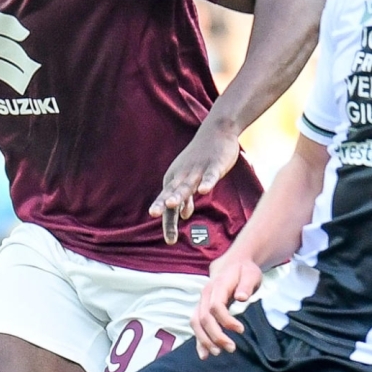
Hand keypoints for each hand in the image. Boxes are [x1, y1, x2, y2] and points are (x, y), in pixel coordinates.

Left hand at [152, 124, 240, 244]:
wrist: (217, 131)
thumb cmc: (202, 158)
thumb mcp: (191, 180)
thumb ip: (187, 198)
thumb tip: (183, 215)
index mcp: (175, 181)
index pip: (169, 205)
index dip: (169, 223)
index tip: (170, 240)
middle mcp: (183, 176)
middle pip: (172, 193)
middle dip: (163, 204)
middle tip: (154, 215)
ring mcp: (198, 170)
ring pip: (188, 184)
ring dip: (180, 194)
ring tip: (172, 204)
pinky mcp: (214, 164)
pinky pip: (210, 175)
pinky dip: (207, 182)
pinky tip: (204, 192)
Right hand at [191, 254, 260, 356]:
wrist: (232, 265)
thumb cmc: (244, 271)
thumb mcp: (251, 273)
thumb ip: (246, 285)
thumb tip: (241, 297)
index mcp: (217, 285)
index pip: (216, 306)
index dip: (226, 320)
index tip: (241, 330)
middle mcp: (205, 295)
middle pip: (204, 318)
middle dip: (216, 335)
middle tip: (231, 348)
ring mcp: (201, 302)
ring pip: (196, 323)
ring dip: (205, 340)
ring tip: (218, 352)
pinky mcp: (202, 310)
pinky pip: (196, 326)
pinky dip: (199, 341)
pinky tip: (204, 355)